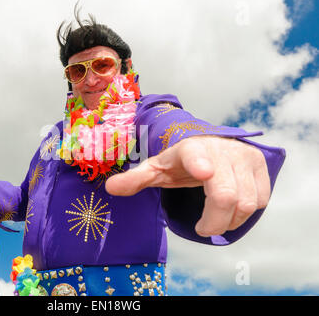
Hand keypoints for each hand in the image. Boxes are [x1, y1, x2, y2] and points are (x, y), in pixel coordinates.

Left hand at [105, 135, 270, 236]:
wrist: (208, 143)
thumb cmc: (179, 161)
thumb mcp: (156, 169)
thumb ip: (135, 179)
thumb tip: (109, 189)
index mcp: (190, 149)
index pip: (195, 155)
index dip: (200, 164)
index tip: (203, 172)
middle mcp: (220, 149)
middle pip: (226, 196)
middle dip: (214, 221)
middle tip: (202, 229)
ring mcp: (243, 155)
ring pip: (247, 202)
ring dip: (230, 220)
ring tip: (215, 219)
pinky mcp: (260, 163)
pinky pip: (261, 199)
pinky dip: (246, 212)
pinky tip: (232, 208)